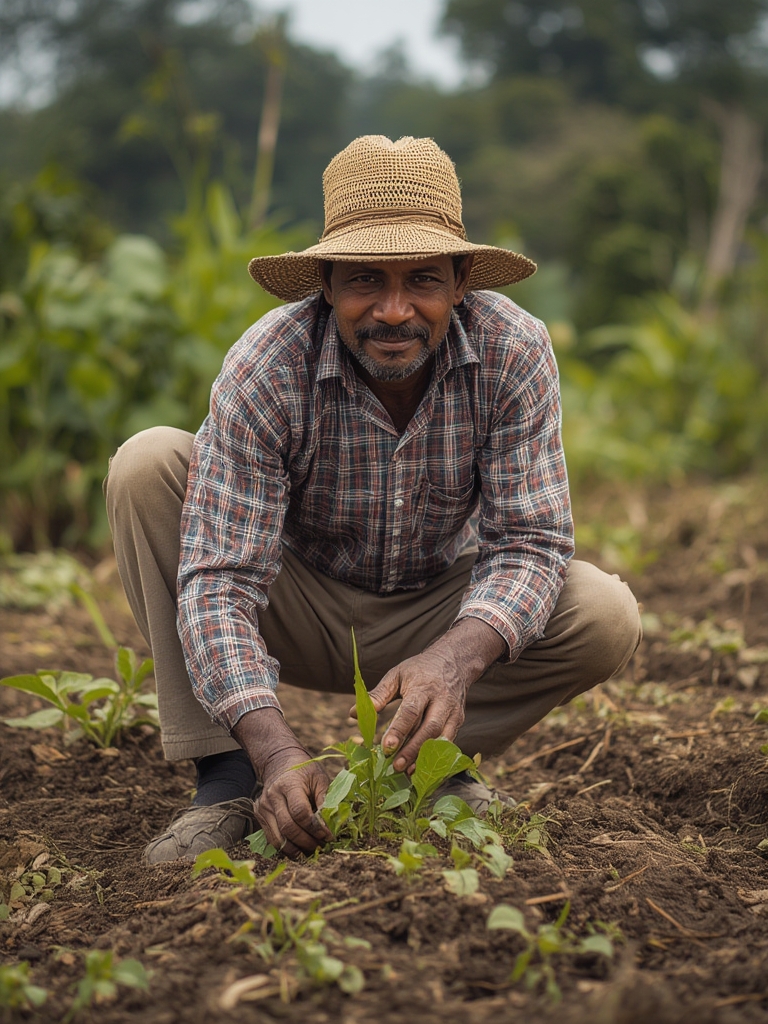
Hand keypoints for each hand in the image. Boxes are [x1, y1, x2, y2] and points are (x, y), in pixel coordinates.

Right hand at [232, 707, 331, 857]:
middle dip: (307, 841)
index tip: (329, 835)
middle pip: (288, 827)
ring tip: (313, 849)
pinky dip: (287, 848)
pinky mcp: (259, 816)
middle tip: (322, 845)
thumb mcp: (319, 777)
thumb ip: (325, 799)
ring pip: (278, 838)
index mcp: (289, 784)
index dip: (315, 827)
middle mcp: (272, 796)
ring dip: (297, 849)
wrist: (279, 762)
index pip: (300, 812)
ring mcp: (263, 807)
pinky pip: (272, 839)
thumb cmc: (304, 771)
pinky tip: (300, 848)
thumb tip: (332, 824)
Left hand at [370, 647, 468, 773]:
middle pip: (430, 728)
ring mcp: (453, 712)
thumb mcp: (397, 675)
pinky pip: (448, 742)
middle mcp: (442, 700)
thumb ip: (378, 695)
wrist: (453, 661)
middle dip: (413, 749)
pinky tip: (419, 767)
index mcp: (424, 687)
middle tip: (395, 765)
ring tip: (406, 771)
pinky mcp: (458, 721)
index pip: (411, 711)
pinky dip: (434, 756)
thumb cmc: (419, 670)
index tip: (385, 746)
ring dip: (424, 756)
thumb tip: (353, 714)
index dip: (399, 730)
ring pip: (441, 738)